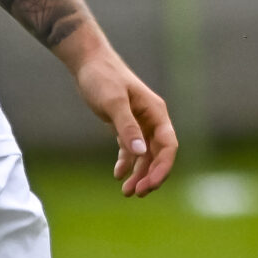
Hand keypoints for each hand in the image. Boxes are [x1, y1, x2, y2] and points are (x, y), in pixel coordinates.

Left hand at [70, 46, 177, 195]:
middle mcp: (152, 119)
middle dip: (151, 175)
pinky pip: (131, 149)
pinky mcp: (125, 125)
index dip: (162, 167)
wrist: (88, 63)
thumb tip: (141, 152)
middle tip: (136, 194)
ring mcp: (139, 123)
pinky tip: (118, 175)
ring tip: (126, 192)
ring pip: (146, 154)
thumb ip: (127, 127)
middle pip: (159, 153)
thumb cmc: (102, 78)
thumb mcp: (113, 102)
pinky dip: (127, 163)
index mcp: (156, 112)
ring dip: (139, 173)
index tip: (150, 185)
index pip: (168, 145)